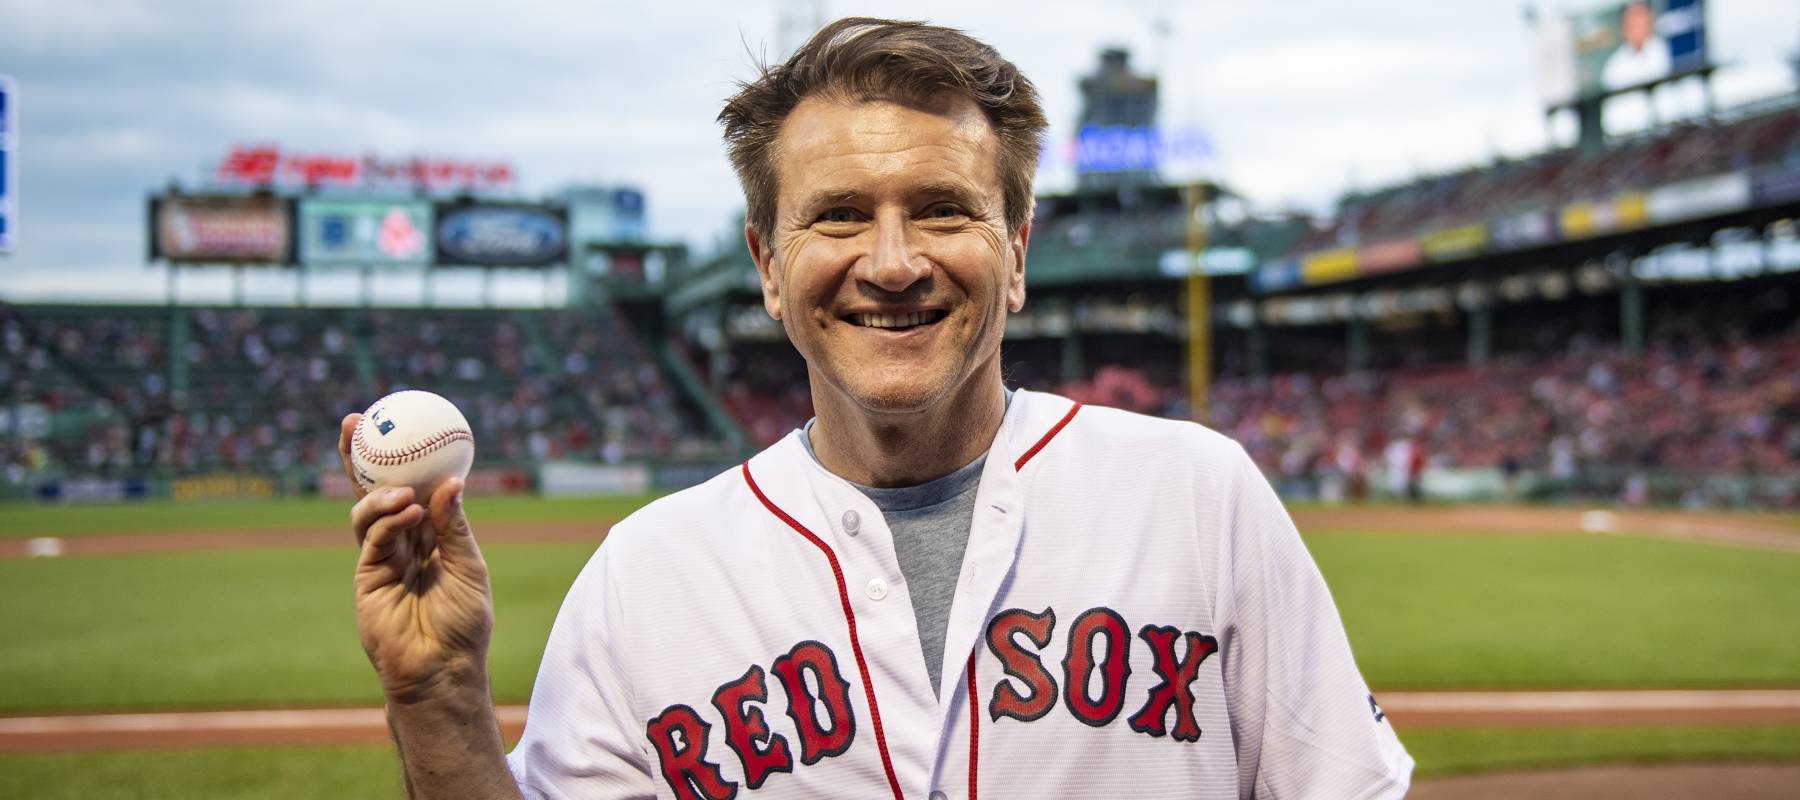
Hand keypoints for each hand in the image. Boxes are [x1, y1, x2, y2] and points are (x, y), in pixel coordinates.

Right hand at [340, 414, 495, 701]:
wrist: (443, 668)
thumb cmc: (464, 623)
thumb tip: (451, 482)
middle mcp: (402, 541)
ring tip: (405, 493)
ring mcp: (380, 559)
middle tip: (357, 421)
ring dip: (382, 496)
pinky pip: (372, 540)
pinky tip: (406, 512)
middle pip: (375, 490)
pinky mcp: (366, 578)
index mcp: (431, 534)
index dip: (403, 456)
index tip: (401, 421)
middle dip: (361, 456)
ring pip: (367, 513)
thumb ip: (455, 527)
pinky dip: (387, 522)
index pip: (413, 485)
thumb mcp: (469, 567)